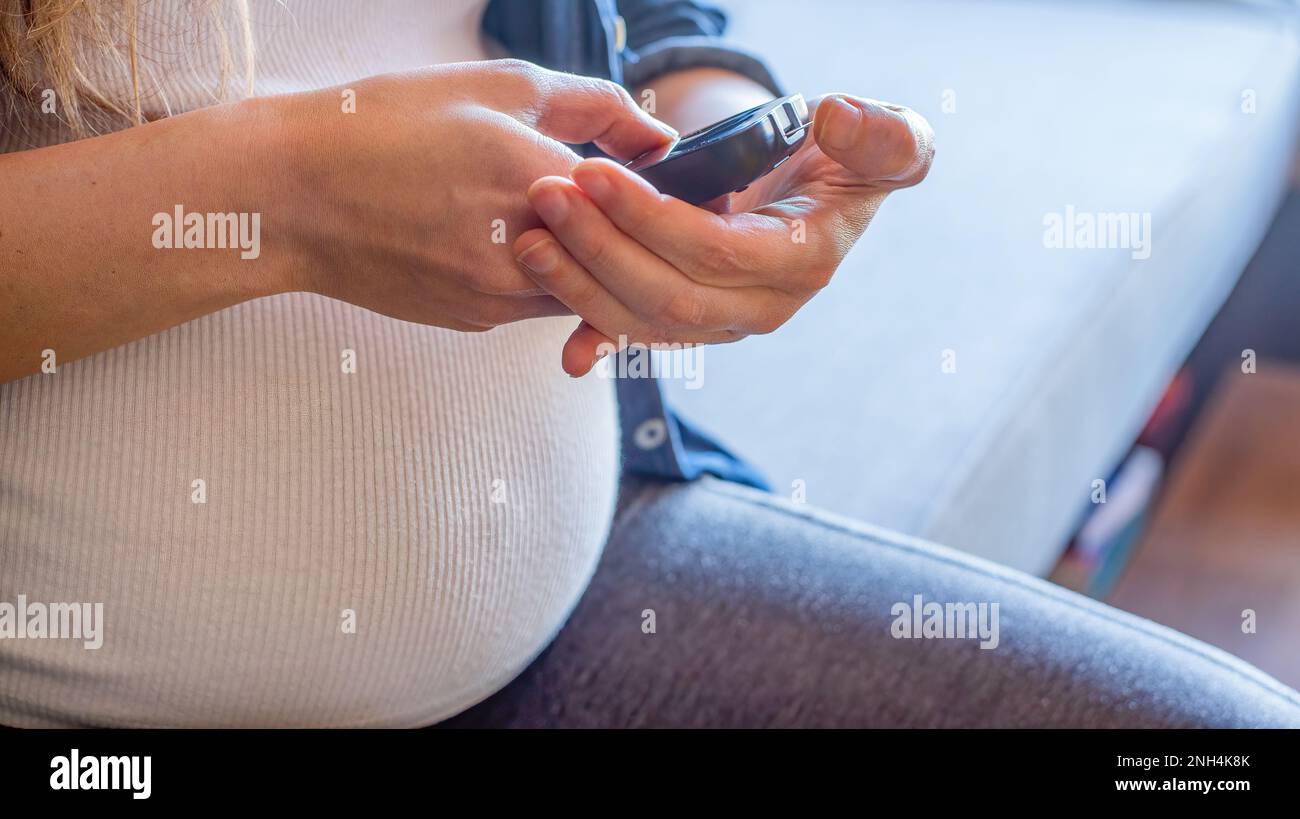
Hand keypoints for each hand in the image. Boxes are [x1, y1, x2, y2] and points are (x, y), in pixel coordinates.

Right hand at [278, 59, 676, 331]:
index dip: (666, 190)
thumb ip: (591, 105)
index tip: (681, 185)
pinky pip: (539, 305)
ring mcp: (497, 294)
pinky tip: (531, 245)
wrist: (291, 195)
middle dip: (642, 235)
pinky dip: (552, 279)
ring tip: (590, 228)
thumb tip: (659, 133)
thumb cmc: (384, 126)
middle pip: (622, 257)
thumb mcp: (493, 88)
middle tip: (653, 214)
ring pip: (586, 289)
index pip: (640, 200)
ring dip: (599, 264)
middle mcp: (521, 248)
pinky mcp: (474, 319)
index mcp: (532, 176)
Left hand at [512, 94, 933, 373]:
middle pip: (668, 296)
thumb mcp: (883, 137)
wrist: (815, 185)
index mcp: (802, 263)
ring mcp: (722, 323)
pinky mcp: (690, 322)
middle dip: (600, 249)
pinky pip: (638, 337)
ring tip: (530, 234)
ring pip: (643, 321)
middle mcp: (762, 308)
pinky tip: (563, 346)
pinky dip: (596, 337)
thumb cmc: (846, 155)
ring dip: (579, 284)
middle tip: (546, 196)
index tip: (595, 175)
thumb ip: (883, 136)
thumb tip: (837, 120)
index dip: (652, 220)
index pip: (715, 253)